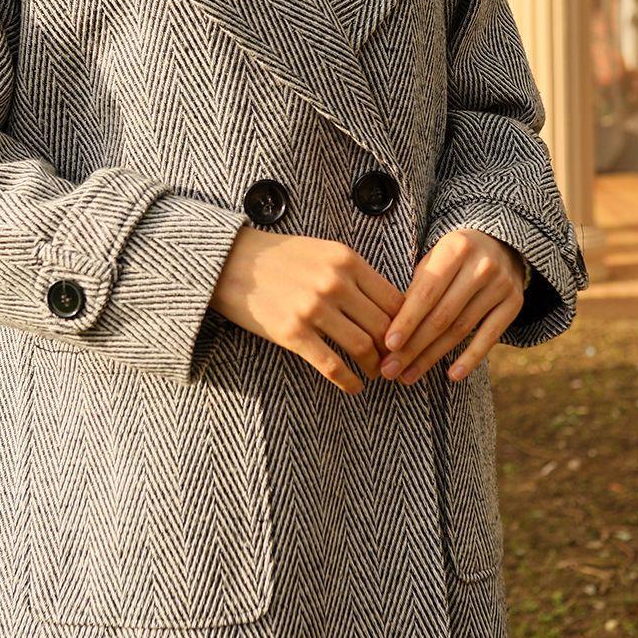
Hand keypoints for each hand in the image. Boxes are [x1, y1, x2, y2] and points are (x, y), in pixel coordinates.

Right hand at [210, 227, 406, 393]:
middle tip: (397, 363)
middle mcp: (334, 283)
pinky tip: (354, 386)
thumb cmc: (279, 258)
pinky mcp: (292, 333)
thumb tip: (390, 305)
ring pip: (362, 347)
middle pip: (383, 326)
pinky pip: (331, 365)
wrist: (229, 263)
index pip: (394, 299)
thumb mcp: (323, 252)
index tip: (407, 339)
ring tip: (378, 373)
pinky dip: (349, 380)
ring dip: (376, 367)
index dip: (408, 324)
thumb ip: (355, 273)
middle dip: (395, 350)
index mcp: (346, 260)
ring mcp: (313, 309)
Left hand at [379, 228, 527, 384]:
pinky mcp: (514, 303)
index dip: (407, 321)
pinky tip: (453, 375)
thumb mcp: (434, 260)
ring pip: (461, 329)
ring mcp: (501, 285)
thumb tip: (393, 333)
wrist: (501, 245)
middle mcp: (481, 266)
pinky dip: (471, 358)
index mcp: (455, 249)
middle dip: (414, 346)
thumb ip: (416, 290)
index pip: (426, 293)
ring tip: (409, 375)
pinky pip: (490, 336)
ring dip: (433, 356)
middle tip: (391, 370)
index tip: (388, 346)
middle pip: (442, 316)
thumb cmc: (454, 258)